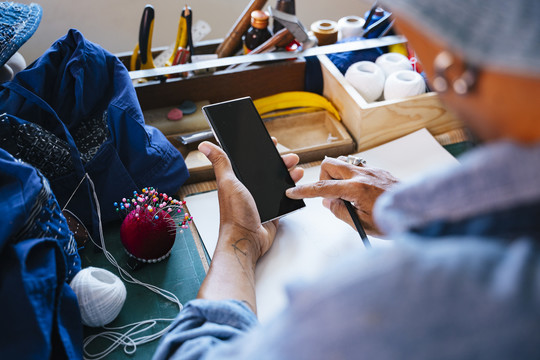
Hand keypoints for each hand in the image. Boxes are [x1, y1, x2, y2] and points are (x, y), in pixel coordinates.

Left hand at [198, 140, 302, 263]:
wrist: (247, 239)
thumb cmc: (234, 214)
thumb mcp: (227, 182)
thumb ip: (220, 163)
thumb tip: (205, 146)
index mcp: (237, 180)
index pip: (250, 161)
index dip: (261, 151)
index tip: (271, 143)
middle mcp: (249, 189)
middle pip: (267, 171)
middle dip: (280, 162)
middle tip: (289, 157)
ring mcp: (261, 200)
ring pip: (277, 183)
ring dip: (287, 174)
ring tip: (296, 168)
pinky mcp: (272, 210)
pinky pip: (284, 197)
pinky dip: (291, 190)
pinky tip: (296, 184)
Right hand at [286, 156, 397, 234]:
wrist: (419, 211)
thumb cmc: (395, 220)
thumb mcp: (363, 224)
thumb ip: (341, 212)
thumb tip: (329, 202)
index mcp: (357, 189)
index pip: (323, 187)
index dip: (305, 190)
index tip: (293, 191)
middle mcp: (363, 175)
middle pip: (330, 165)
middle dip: (324, 179)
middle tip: (332, 196)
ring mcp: (371, 170)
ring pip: (343, 165)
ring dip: (338, 179)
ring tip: (348, 198)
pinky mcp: (379, 171)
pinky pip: (357, 170)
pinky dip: (351, 181)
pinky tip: (362, 196)